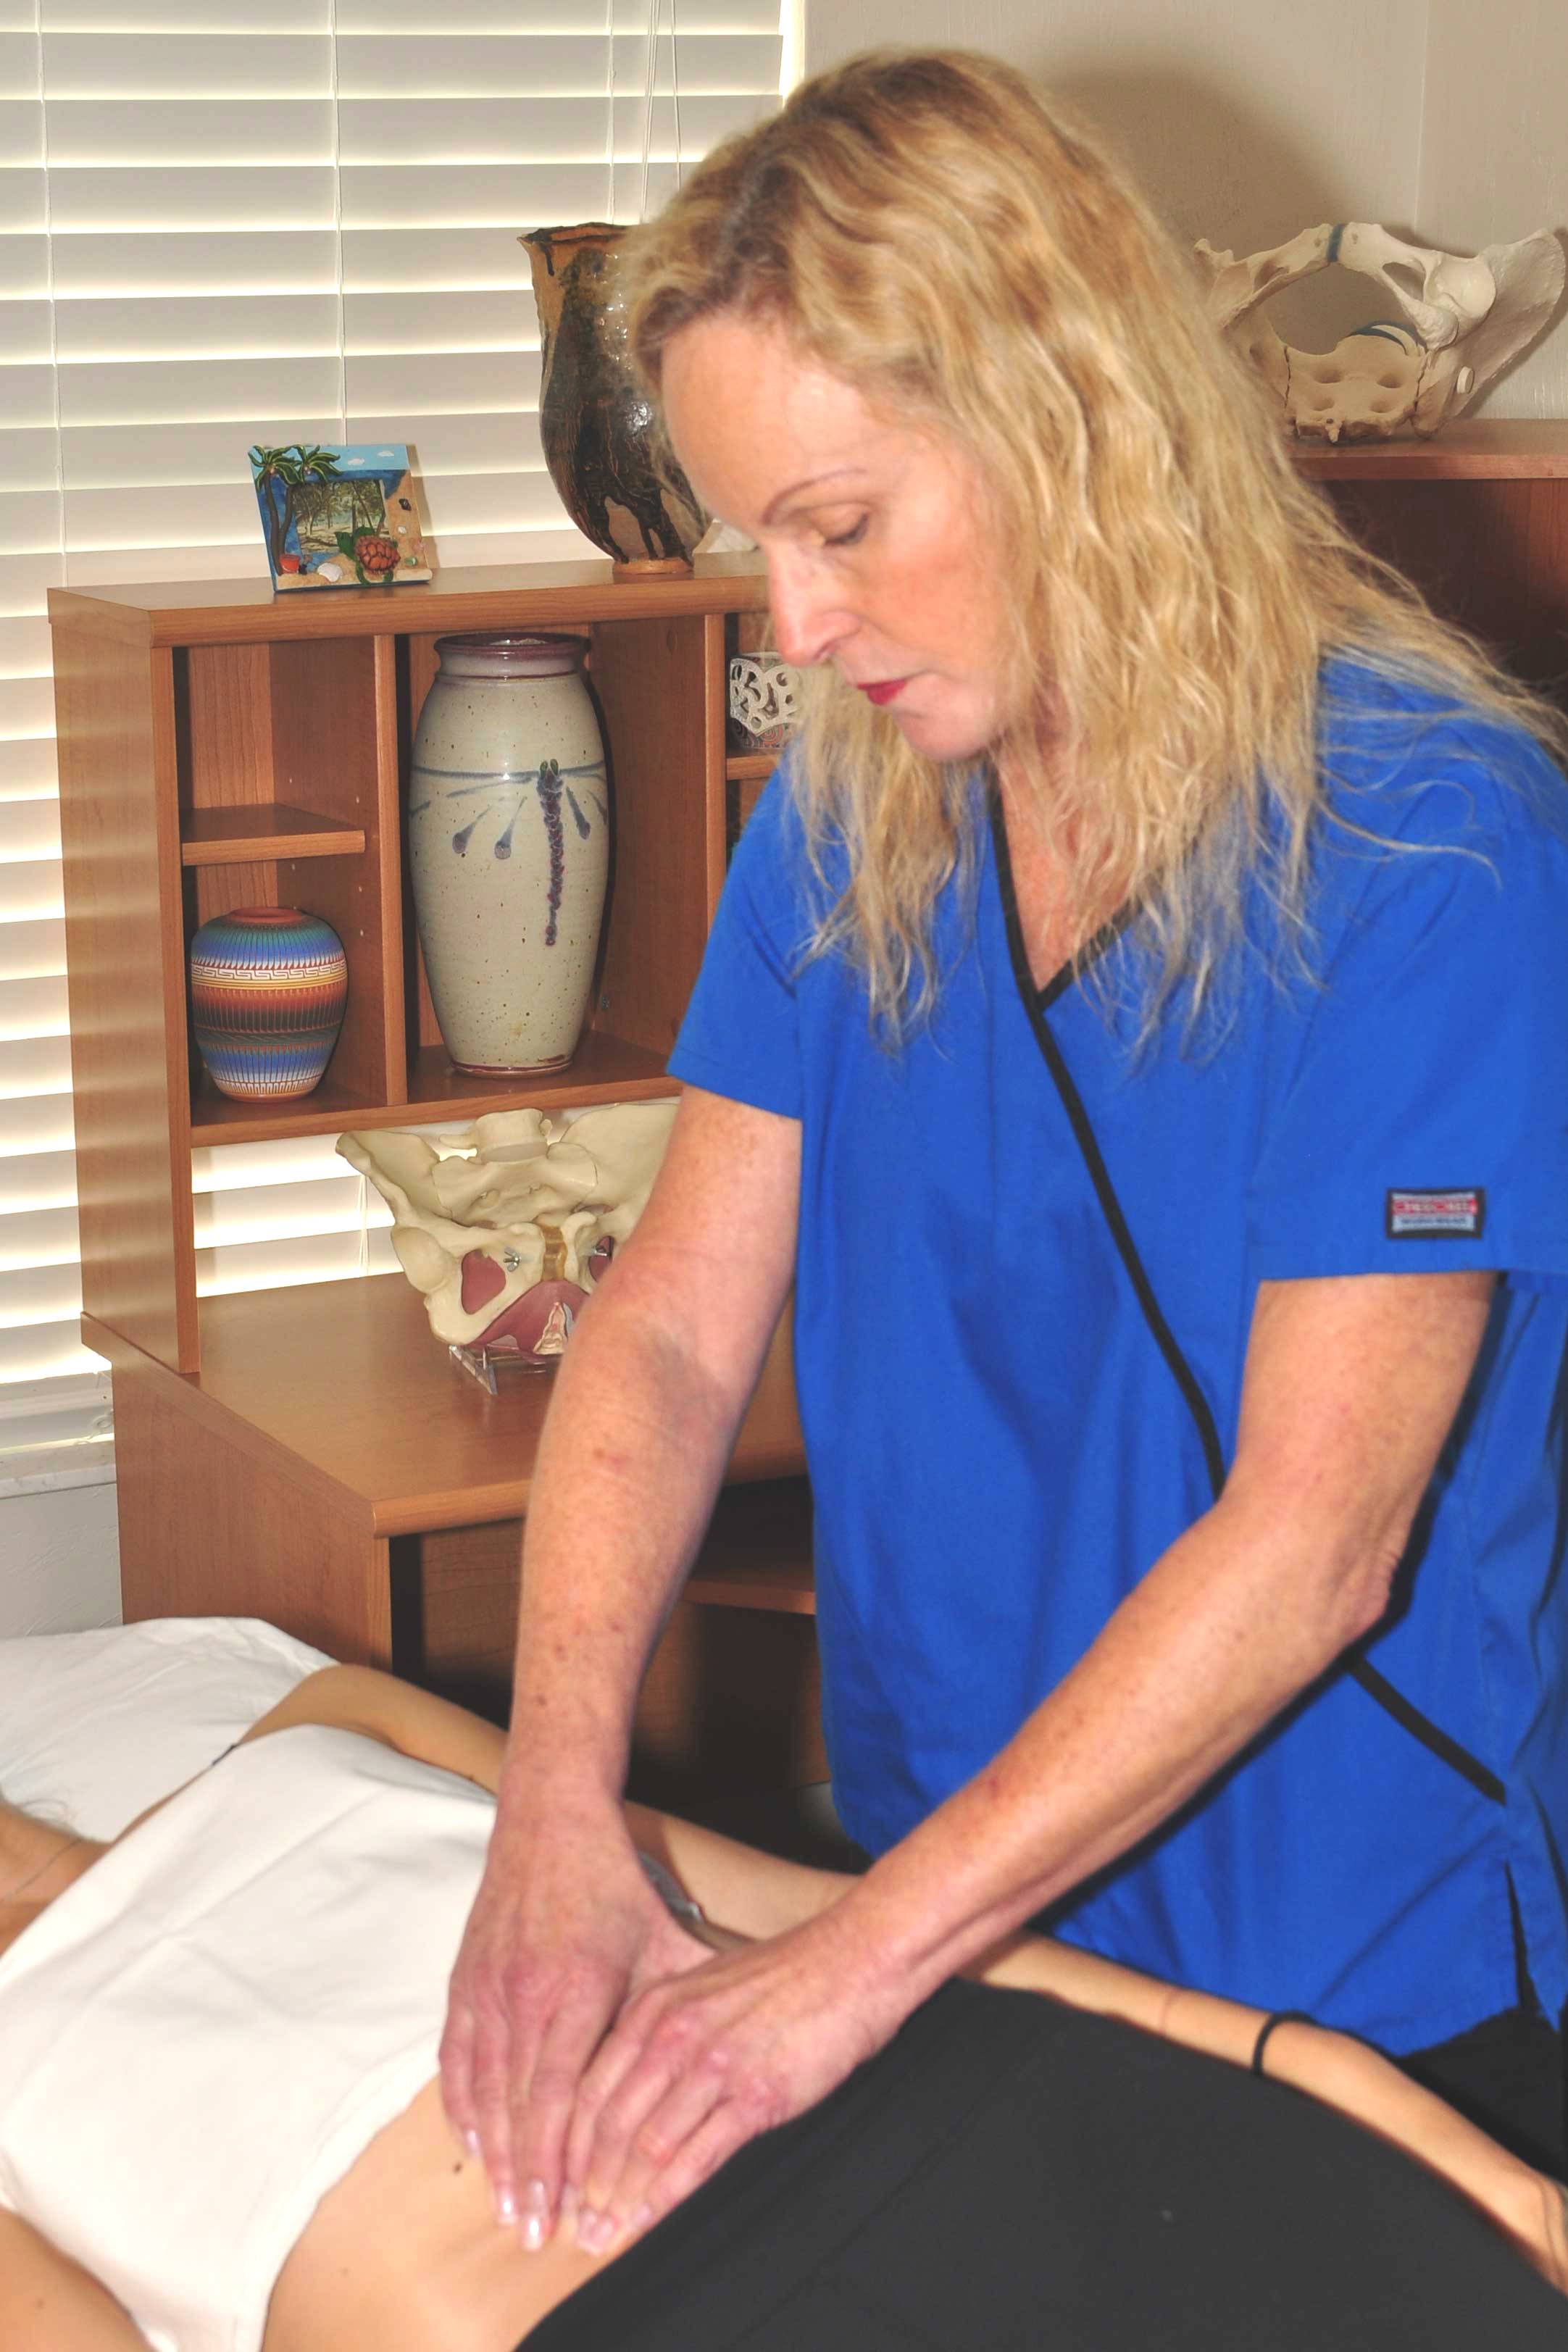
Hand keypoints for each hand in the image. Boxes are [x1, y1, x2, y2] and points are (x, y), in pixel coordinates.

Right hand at [439, 1807, 708, 2243]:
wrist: (549, 1820)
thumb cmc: (611, 1882)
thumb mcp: (661, 1937)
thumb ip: (681, 2002)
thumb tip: (727, 2052)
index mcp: (575, 1987)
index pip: (557, 2097)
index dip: (556, 2161)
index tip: (561, 2211)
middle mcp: (523, 1993)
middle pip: (516, 2106)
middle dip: (523, 2175)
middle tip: (532, 2232)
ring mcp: (487, 1987)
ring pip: (481, 2088)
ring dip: (491, 2151)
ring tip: (503, 2204)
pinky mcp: (465, 1979)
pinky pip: (456, 2056)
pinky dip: (461, 2103)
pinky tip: (473, 2141)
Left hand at [562, 1905, 913, 2251]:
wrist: (851, 1964)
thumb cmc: (784, 1978)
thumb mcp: (704, 1989)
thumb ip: (662, 2032)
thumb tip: (628, 2089)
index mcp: (654, 2007)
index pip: (589, 2087)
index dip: (566, 2145)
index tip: (558, 2183)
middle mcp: (673, 2034)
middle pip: (607, 2123)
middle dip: (585, 2184)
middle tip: (573, 2224)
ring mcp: (713, 2065)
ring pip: (647, 2146)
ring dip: (621, 2198)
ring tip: (605, 2233)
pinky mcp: (755, 2095)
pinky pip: (697, 2157)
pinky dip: (666, 2197)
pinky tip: (649, 2220)